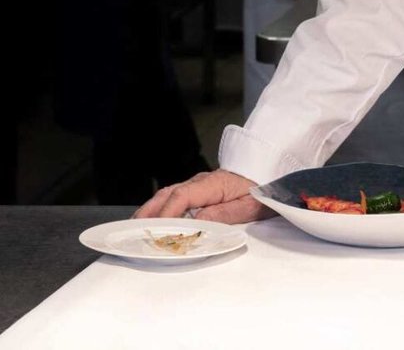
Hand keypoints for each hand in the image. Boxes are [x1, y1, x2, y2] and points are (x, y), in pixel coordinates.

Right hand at [134, 170, 267, 223]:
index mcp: (213, 184)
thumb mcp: (250, 206)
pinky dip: (160, 209)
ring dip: (151, 210)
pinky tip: (154, 221)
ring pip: (168, 195)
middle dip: (149, 212)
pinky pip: (175, 198)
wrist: (271, 173)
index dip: (167, 213)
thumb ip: (225, 213)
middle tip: (132, 230)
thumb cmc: (262, 189)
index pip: (182, 196)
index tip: (157, 230)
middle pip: (168, 194)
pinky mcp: (199, 191)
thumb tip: (197, 222)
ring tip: (135, 228)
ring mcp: (198, 185)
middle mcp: (200, 182)